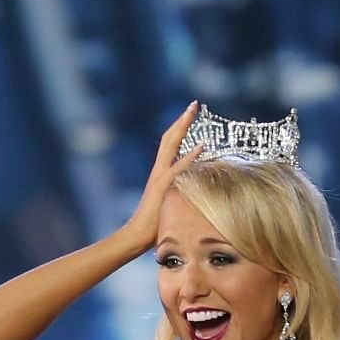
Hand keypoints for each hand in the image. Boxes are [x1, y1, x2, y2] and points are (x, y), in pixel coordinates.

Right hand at [125, 103, 208, 249]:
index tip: (190, 114)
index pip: (170, 144)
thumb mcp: (171, 204)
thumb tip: (196, 195)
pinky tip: (202, 146)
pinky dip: (191, 156)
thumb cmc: (156, 226)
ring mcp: (161, 176)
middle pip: (169, 137)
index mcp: (161, 172)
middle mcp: (159, 170)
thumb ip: (181, 195)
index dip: (180, 128)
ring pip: (171, 145)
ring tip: (193, 111)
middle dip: (182, 119)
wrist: (137, 235)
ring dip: (183, 127)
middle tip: (194, 104)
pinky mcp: (164, 187)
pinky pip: (180, 168)